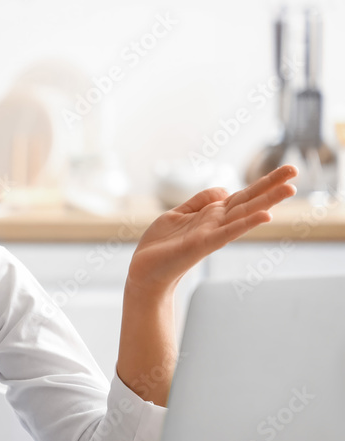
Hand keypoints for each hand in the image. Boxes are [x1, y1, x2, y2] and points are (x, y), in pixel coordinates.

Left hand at [127, 165, 298, 294]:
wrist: (144, 271)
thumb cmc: (160, 246)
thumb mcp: (178, 215)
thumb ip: (200, 202)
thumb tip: (224, 189)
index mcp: (211, 214)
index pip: (243, 195)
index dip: (263, 182)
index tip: (287, 170)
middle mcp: (216, 223)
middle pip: (248, 201)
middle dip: (271, 186)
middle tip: (295, 169)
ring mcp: (212, 234)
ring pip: (243, 214)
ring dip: (267, 202)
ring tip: (290, 188)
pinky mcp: (202, 244)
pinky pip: (227, 232)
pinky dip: (245, 224)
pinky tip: (265, 216)